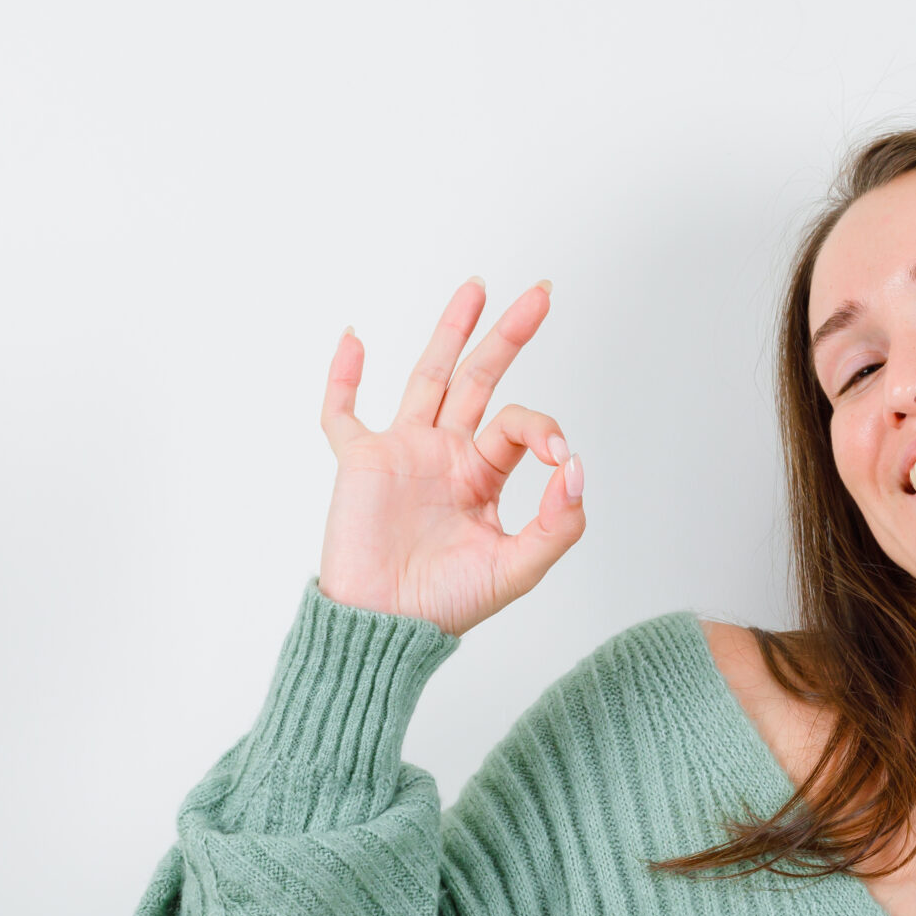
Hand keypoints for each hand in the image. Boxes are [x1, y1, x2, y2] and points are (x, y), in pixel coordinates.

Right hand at [315, 277, 584, 633]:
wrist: (385, 628)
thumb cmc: (446, 606)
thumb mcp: (518, 569)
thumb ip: (557, 524)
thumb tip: (574, 467)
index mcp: (483, 476)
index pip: (518, 427)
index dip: (541, 428)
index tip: (557, 454)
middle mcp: (446, 455)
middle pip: (480, 379)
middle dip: (509, 336)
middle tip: (541, 294)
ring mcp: (402, 452)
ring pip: (429, 377)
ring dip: (451, 331)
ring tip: (476, 287)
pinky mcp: (361, 461)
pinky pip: (342, 413)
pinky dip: (342, 376)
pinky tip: (354, 337)